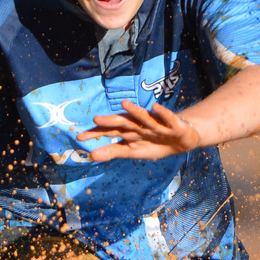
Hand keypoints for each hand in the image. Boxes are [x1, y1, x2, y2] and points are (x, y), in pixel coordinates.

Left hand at [78, 100, 200, 161]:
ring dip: (135, 111)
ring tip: (124, 104)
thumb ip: (113, 152)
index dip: (96, 133)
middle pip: (123, 122)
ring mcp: (155, 124)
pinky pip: (167, 117)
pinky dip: (162, 113)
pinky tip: (156, 107)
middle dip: (111, 121)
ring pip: (143, 117)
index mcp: (129, 132)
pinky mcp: (172, 124)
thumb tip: (91, 155)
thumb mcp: (132, 151)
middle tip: (96, 119)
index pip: (109, 132)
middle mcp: (139, 125)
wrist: (180, 140)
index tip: (79, 137)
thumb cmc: (153, 144)